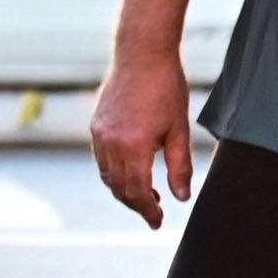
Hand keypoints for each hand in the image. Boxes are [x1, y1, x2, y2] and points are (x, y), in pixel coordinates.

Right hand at [89, 45, 196, 227]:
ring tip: (146, 194)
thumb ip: (180, 167)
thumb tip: (181, 197)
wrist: (142, 56)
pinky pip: (101, 159)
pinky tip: (132, 171)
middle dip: (135, 204)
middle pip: (118, 188)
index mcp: (133, 146)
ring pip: (107, 175)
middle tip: (154, 212)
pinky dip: (114, 172)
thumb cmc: (166, 89)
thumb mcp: (179, 130)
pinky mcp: (95, 125)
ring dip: (124, 190)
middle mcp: (110, 143)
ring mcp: (99, 134)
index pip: (136, 191)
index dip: (147, 210)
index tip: (157, 221)